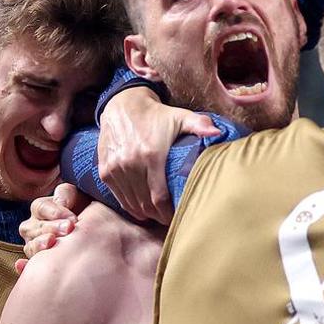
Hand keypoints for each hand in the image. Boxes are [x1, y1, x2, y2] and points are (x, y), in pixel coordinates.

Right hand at [16, 183, 87, 271]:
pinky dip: (23, 266)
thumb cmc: (81, 209)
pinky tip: (23, 265)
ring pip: (30, 246)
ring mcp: (33, 245)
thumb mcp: (75, 195)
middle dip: (52, 227)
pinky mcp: (36, 262)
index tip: (72, 218)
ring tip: (51, 243)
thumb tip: (62, 203)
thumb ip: (66, 193)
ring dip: (39, 245)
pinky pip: (26, 266)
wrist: (89, 228)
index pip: (41, 208)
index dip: (55, 212)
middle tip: (69, 228)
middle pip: (35, 228)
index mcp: (40, 209)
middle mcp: (32, 227)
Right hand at [97, 87, 217, 224]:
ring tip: (157, 215)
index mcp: (151, 155)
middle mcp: (130, 164)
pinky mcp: (105, 170)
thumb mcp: (180, 116)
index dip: (168, 213)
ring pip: (131, 204)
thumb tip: (218, 133)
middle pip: (146, 204)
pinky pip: (119, 197)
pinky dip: (130, 206)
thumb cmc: (156, 115)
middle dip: (159, 216)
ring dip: (145, 213)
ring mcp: (115, 168)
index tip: (177, 217)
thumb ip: (200, 125)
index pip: (159, 198)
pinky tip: (141, 208)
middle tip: (169, 219)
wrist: (122, 104)